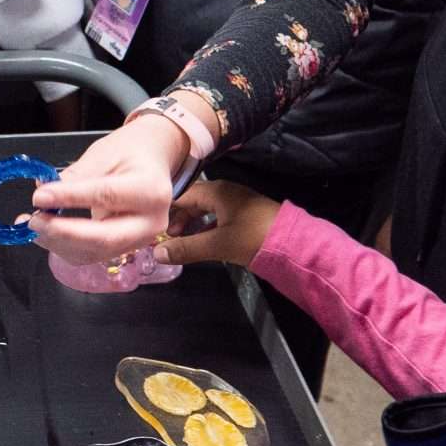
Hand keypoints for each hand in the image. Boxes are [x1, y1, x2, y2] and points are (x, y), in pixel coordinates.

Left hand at [28, 112, 193, 263]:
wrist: (152, 164)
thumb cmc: (130, 153)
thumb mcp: (103, 153)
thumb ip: (76, 176)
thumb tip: (45, 193)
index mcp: (150, 190)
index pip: (106, 196)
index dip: (70, 199)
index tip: (40, 197)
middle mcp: (151, 222)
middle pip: (104, 238)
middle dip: (63, 233)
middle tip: (34, 221)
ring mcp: (140, 241)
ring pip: (95, 252)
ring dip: (59, 243)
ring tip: (34, 225)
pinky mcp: (125, 249)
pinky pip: (92, 254)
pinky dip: (65, 247)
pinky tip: (47, 233)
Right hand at [152, 177, 278, 268]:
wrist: (294, 244)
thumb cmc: (253, 238)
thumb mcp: (217, 244)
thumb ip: (186, 249)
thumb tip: (156, 254)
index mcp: (216, 191)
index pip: (181, 195)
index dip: (164, 210)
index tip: (151, 226)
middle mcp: (224, 192)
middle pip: (191, 201)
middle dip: (176, 218)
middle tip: (164, 238)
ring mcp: (235, 203)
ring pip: (204, 210)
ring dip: (190, 225)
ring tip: (178, 242)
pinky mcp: (243, 215)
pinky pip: (215, 217)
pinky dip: (204, 228)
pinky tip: (199, 242)